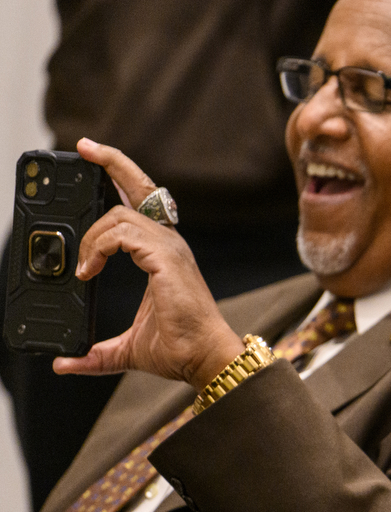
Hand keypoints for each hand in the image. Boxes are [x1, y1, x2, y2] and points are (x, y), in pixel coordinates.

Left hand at [51, 138, 243, 388]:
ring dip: (92, 236)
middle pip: (141, 186)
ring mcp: (169, 248)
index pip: (140, 206)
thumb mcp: (126, 348)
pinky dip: (99, 247)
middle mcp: (169, 243)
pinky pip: (123, 233)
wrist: (204, 358)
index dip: (116, 182)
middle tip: (83, 147)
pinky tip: (90, 270)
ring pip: (120, 213)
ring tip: (83, 266)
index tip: (92, 169)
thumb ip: (96, 353)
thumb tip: (65, 364)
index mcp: (163, 254)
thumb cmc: (180, 349)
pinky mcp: (165, 258)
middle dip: (111, 162)